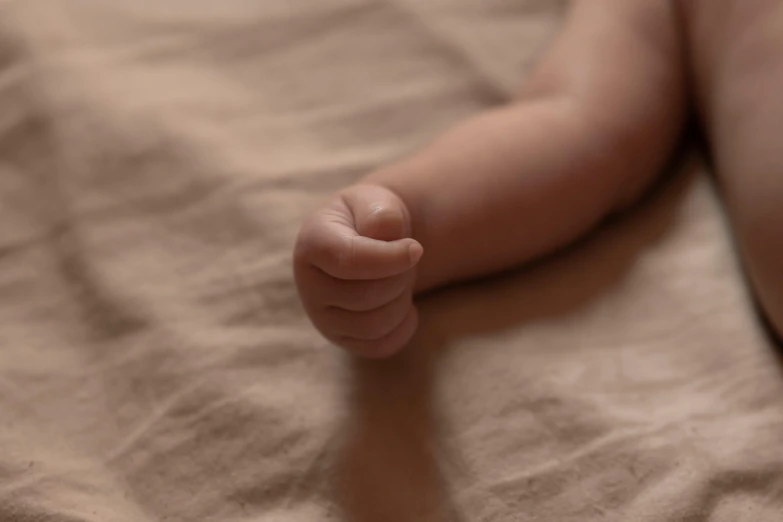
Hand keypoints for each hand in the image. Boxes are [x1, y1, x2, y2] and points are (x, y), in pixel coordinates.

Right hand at [294, 184, 423, 357]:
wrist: (367, 239)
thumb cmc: (370, 218)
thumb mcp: (376, 202)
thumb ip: (381, 212)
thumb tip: (385, 233)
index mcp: (312, 243)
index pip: (349, 260)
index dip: (390, 258)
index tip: (416, 248)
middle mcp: (308, 284)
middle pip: (365, 296)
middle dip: (399, 277)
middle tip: (406, 260)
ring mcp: (321, 316)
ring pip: (373, 325)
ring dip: (401, 301)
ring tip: (401, 279)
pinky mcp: (341, 338)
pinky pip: (380, 346)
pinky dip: (403, 327)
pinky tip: (404, 305)